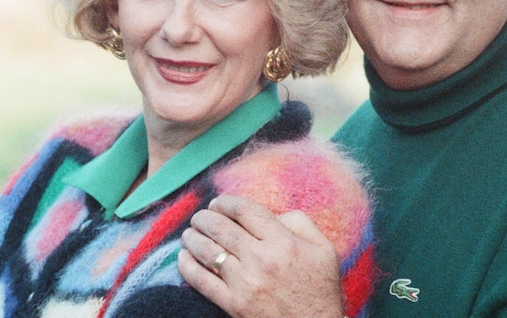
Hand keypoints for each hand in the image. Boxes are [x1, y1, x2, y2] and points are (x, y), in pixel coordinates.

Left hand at [178, 195, 345, 317]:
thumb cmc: (320, 288)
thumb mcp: (324, 249)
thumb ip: (299, 222)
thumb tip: (271, 214)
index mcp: (283, 241)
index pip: (246, 211)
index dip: (227, 202)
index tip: (218, 202)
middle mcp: (261, 259)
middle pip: (222, 228)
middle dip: (204, 218)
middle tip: (199, 217)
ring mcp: (245, 283)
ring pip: (208, 251)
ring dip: (193, 238)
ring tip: (188, 233)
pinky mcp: (234, 304)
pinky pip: (202, 281)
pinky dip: (187, 266)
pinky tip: (183, 257)